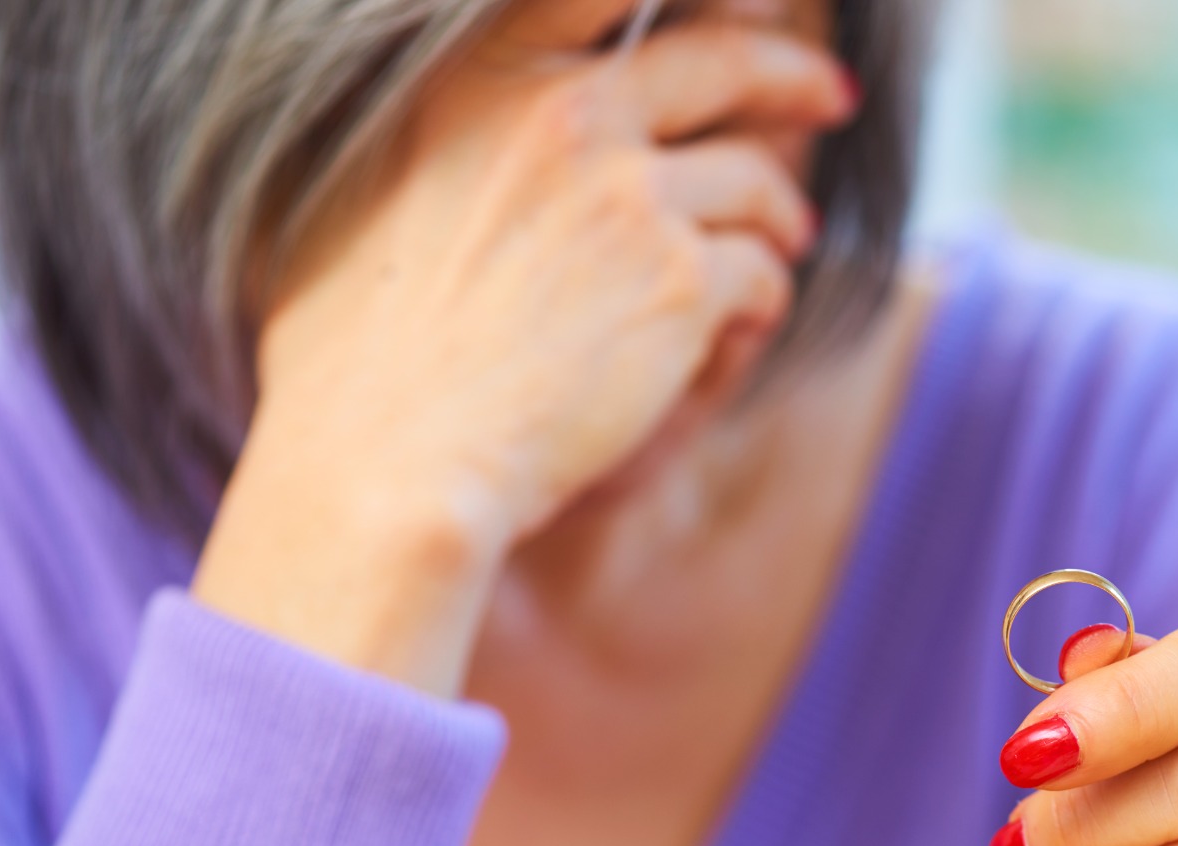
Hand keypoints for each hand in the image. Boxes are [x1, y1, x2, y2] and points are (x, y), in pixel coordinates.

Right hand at [193, 24, 856, 693]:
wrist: (388, 466)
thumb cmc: (350, 366)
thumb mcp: (357, 200)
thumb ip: (445, 143)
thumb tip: (490, 134)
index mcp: (473, 81)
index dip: (705, 0)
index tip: (754, 5)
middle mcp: (560, 115)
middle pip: (719, 63)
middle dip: (790, 76)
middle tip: (828, 96)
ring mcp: (628, 194)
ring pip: (752, 181)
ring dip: (780, 213)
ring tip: (790, 239)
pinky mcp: (682, 282)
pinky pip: (763, 272)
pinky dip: (766, 296)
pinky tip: (746, 324)